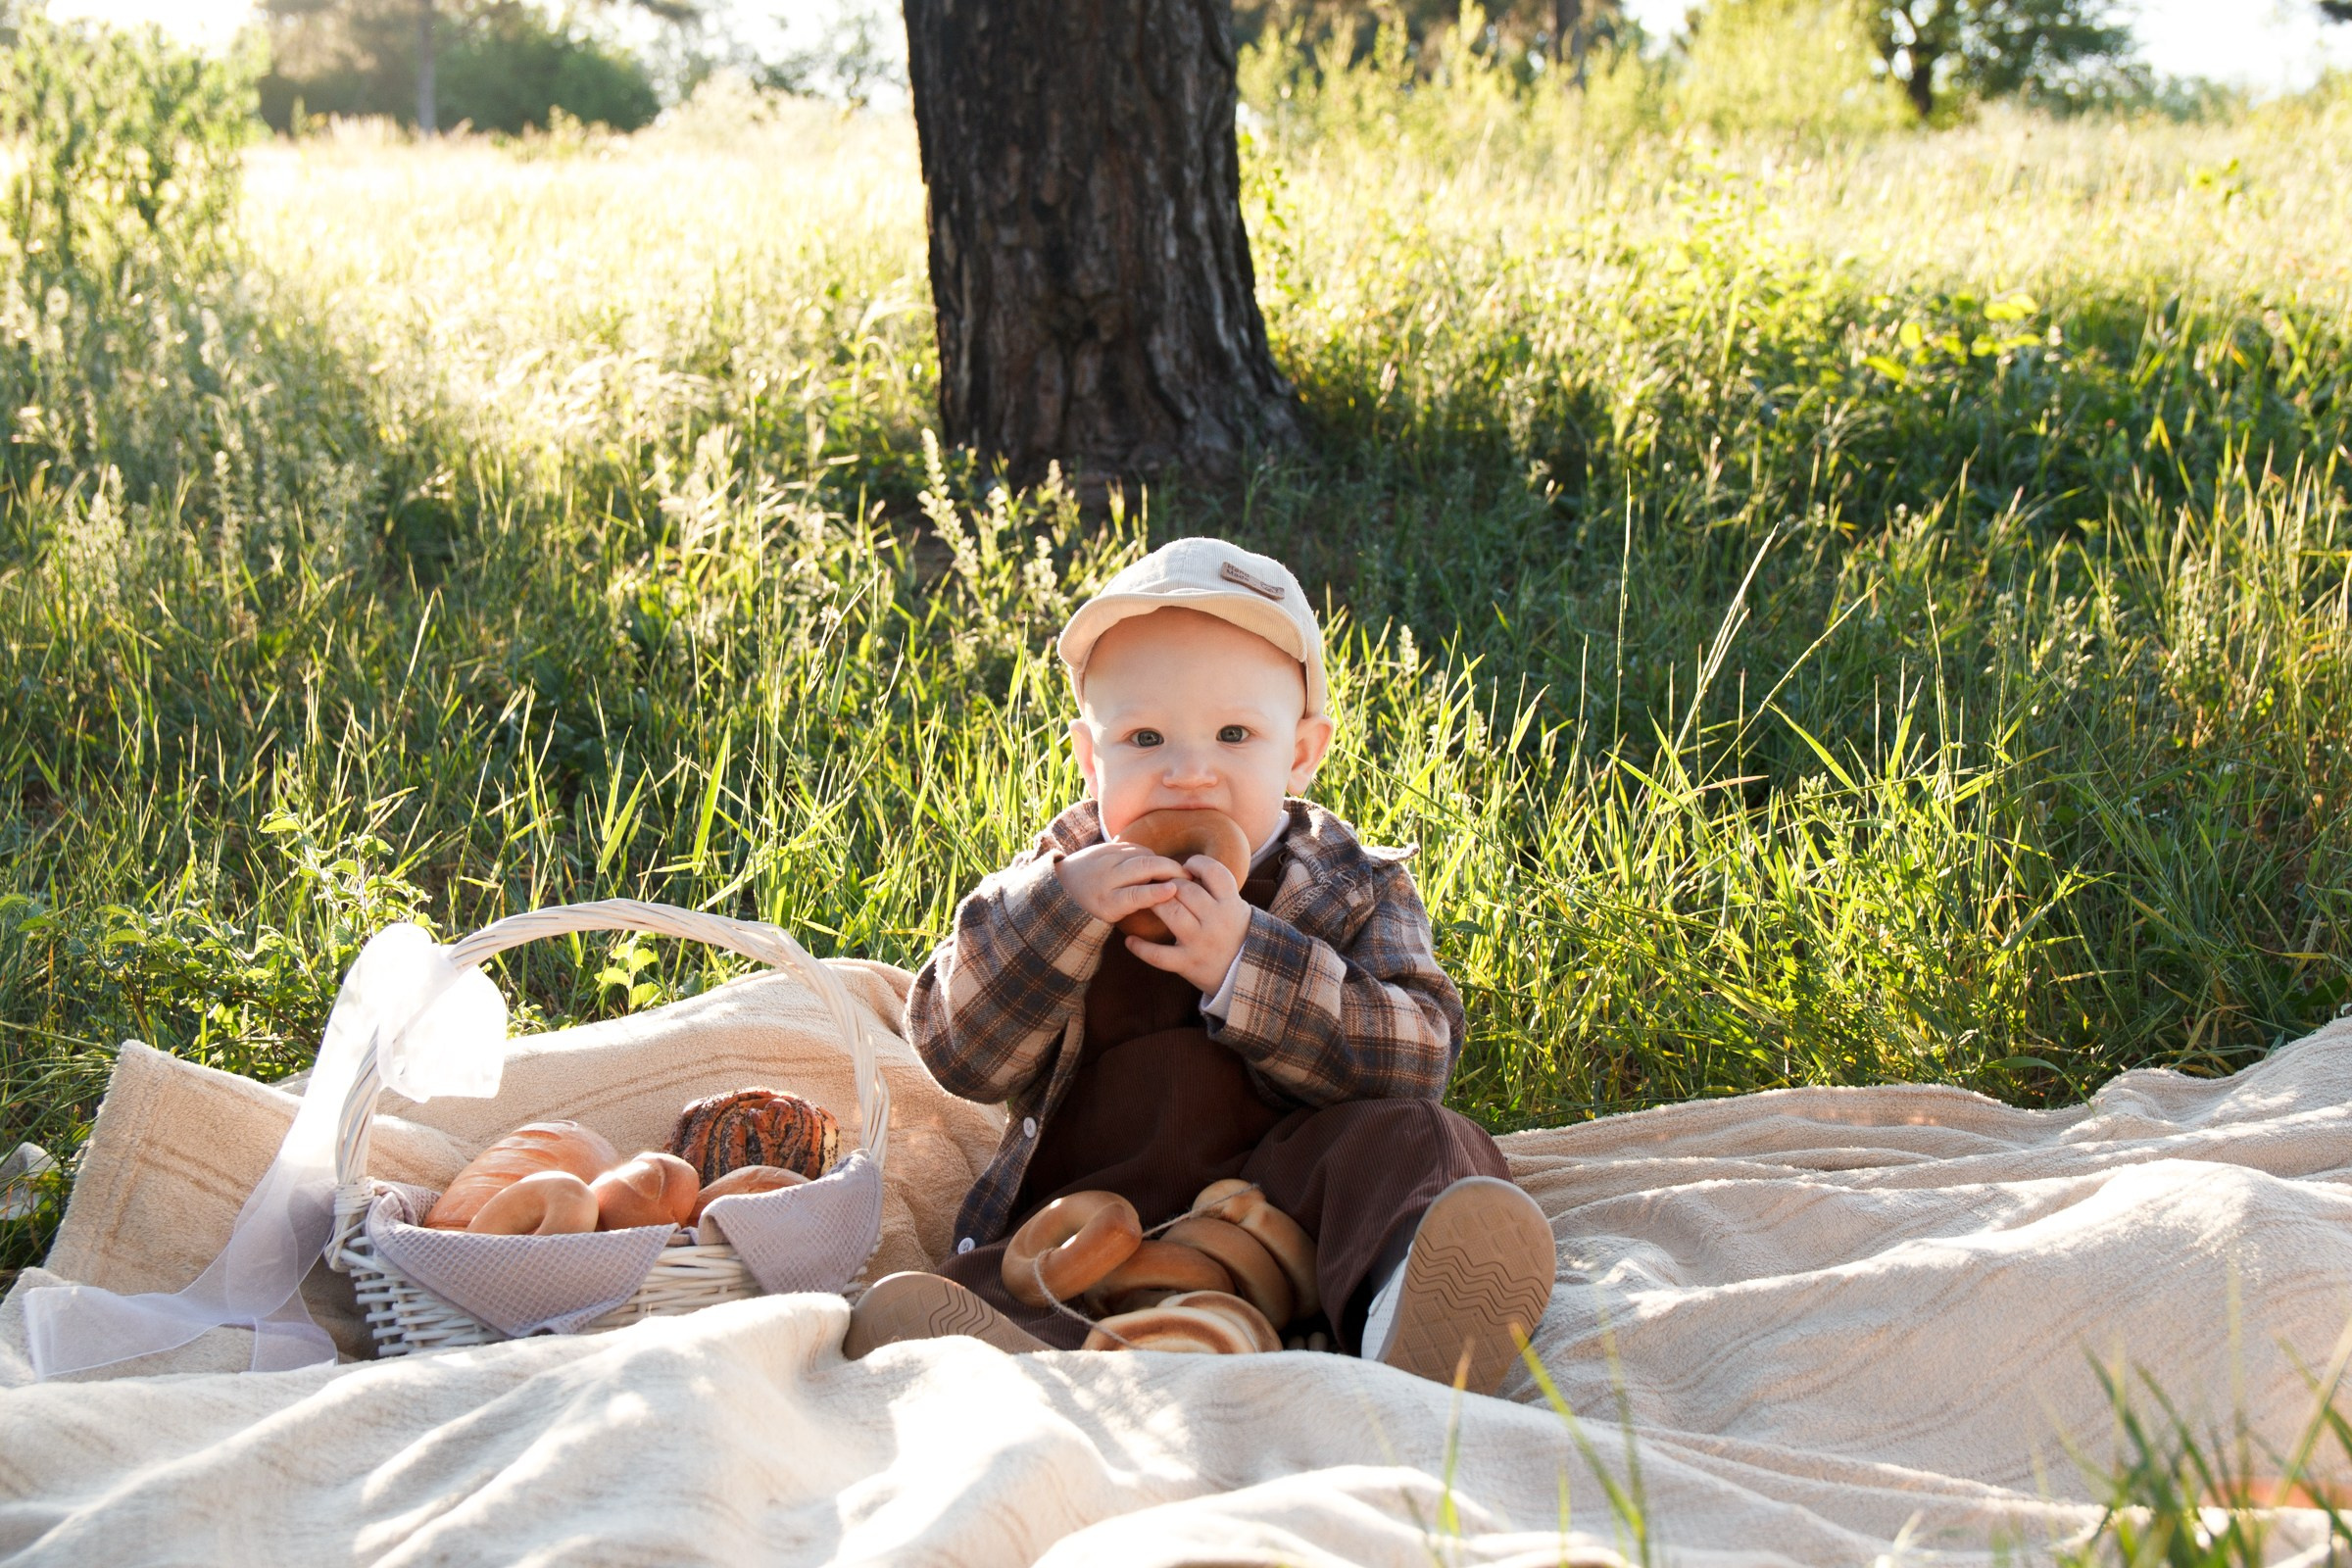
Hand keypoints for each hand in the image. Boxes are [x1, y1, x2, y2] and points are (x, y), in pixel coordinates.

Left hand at [1056, 840, 1188, 927]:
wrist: (1064, 884)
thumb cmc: (1095, 906)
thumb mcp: (1112, 914)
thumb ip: (1136, 905)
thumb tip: (1169, 896)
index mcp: (1106, 903)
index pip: (1133, 896)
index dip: (1155, 893)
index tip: (1173, 889)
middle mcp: (1104, 878)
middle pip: (1141, 867)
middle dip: (1169, 868)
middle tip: (1188, 876)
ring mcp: (1105, 858)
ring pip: (1142, 854)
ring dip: (1162, 861)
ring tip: (1178, 871)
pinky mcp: (1107, 846)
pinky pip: (1136, 847)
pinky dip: (1150, 854)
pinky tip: (1158, 863)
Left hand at [1124, 853, 1249, 993]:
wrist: (1245, 972)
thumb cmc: (1234, 932)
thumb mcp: (1235, 907)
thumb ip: (1216, 889)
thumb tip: (1184, 866)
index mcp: (1231, 904)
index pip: (1213, 872)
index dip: (1197, 863)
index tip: (1187, 866)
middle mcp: (1217, 921)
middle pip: (1185, 890)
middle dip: (1168, 883)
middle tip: (1160, 884)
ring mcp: (1201, 943)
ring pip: (1171, 913)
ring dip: (1154, 903)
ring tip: (1147, 901)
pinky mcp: (1188, 963)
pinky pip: (1159, 954)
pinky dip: (1141, 947)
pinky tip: (1130, 940)